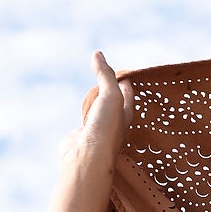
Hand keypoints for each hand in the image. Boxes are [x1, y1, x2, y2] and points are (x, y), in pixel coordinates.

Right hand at [62, 51, 134, 171]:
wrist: (86, 157)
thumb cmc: (105, 128)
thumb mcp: (110, 95)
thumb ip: (105, 75)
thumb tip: (97, 53)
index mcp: (125, 115)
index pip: (129, 95)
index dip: (126, 83)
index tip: (124, 74)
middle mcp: (113, 124)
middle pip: (115, 105)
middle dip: (115, 95)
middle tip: (113, 82)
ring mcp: (97, 131)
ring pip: (99, 115)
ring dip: (99, 106)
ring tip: (98, 97)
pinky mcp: (82, 137)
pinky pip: (84, 124)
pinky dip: (84, 118)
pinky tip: (84, 116)